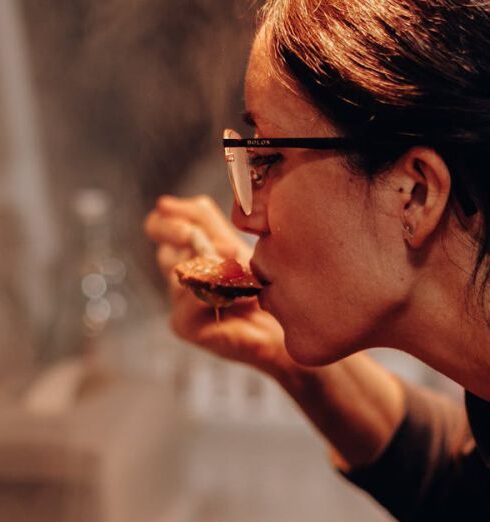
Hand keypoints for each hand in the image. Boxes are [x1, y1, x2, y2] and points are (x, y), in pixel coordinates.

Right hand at [144, 195, 288, 372]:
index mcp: (186, 250)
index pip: (159, 225)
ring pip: (181, 270)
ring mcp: (177, 301)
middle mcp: (177, 274)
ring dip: (212, 265)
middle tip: (194, 235)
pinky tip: (241, 297)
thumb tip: (165, 203)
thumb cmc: (256, 285)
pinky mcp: (183, 324)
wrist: (278, 326)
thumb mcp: (231, 244)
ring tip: (240, 273)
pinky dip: (218, 293)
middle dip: (177, 233)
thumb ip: (203, 220)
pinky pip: (191, 299)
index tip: (179, 217)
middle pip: (163, 246)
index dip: (167, 219)